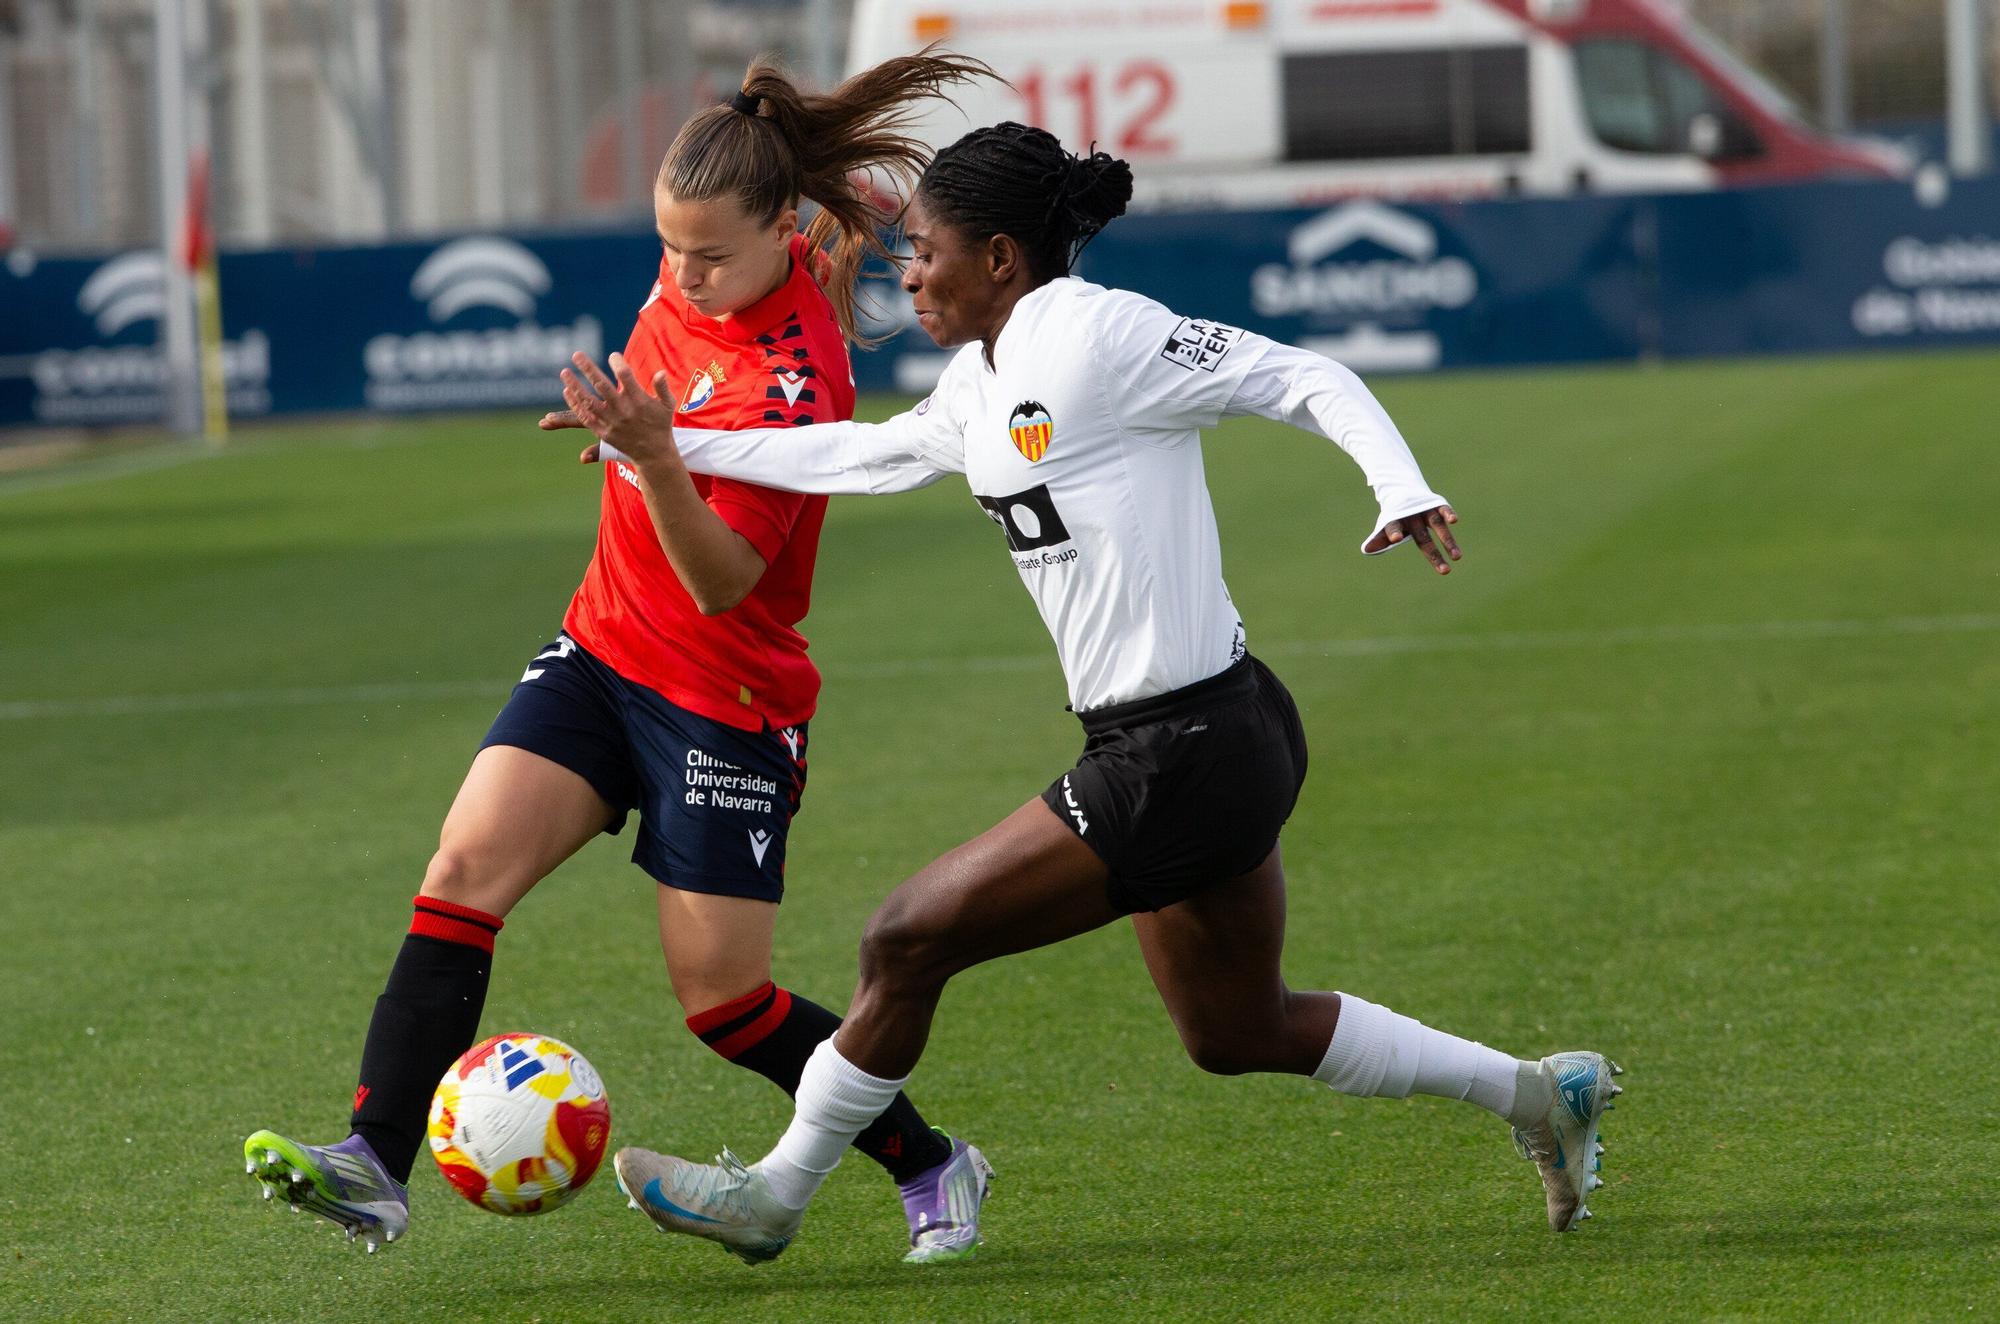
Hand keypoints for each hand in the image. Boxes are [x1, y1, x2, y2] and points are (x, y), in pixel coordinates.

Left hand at [542, 351, 682, 469]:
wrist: (654, 454)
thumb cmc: (661, 425)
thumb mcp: (668, 405)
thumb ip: (663, 388)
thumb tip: (661, 372)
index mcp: (639, 401)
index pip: (625, 375)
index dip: (617, 363)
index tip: (613, 356)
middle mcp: (623, 411)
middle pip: (601, 385)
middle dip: (588, 368)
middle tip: (576, 354)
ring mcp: (612, 422)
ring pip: (588, 401)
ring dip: (575, 385)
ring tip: (564, 372)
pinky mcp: (604, 433)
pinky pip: (585, 417)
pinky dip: (575, 404)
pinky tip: (567, 391)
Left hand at [1367, 504, 1461, 573]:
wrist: (1404, 490)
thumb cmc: (1395, 515)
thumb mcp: (1386, 525)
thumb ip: (1380, 538)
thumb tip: (1367, 550)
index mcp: (1396, 521)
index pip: (1394, 527)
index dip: (1394, 532)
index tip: (1395, 539)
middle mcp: (1412, 516)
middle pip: (1423, 537)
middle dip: (1434, 554)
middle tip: (1445, 572)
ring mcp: (1425, 510)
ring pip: (1437, 525)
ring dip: (1448, 541)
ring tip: (1457, 557)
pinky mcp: (1436, 505)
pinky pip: (1443, 509)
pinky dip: (1448, 513)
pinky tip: (1454, 520)